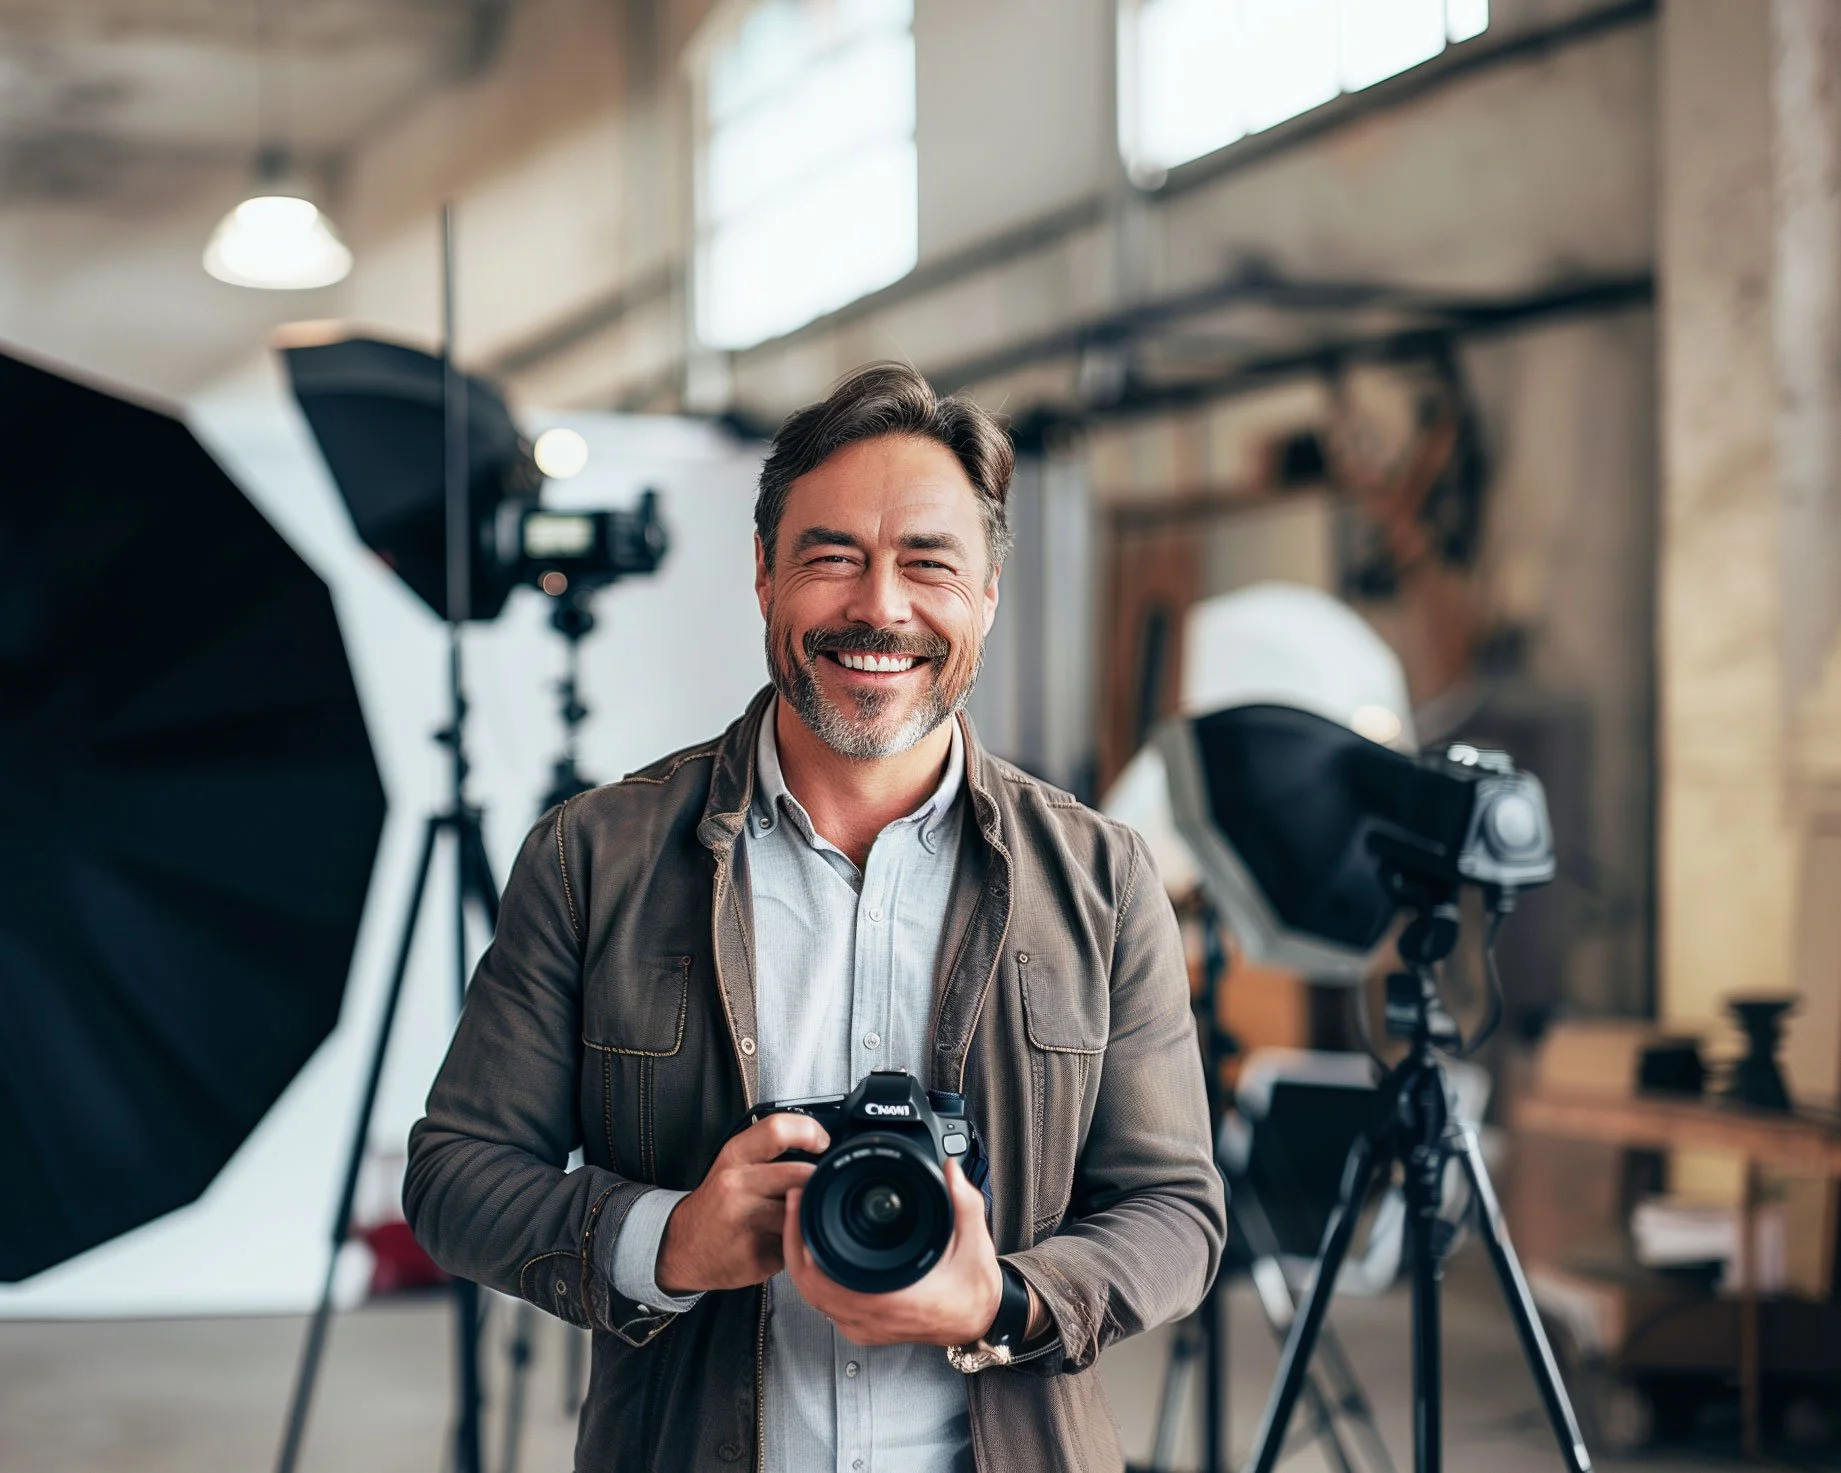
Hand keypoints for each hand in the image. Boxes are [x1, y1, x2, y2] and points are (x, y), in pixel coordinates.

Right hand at [656, 1112, 829, 1295]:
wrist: (682, 1247)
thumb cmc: (715, 1204)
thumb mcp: (733, 1166)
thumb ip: (769, 1155)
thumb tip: (818, 1153)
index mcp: (735, 1157)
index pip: (777, 1130)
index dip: (809, 1132)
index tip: (822, 1143)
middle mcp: (737, 1185)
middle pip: (801, 1174)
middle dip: (816, 1183)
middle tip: (815, 1189)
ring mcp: (746, 1222)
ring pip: (801, 1212)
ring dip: (805, 1216)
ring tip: (788, 1217)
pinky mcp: (756, 1254)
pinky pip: (794, 1244)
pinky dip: (794, 1243)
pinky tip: (775, 1240)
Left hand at [784, 1157, 1001, 1346]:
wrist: (979, 1319)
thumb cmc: (973, 1288)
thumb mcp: (973, 1239)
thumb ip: (962, 1201)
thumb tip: (948, 1169)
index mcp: (893, 1299)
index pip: (826, 1279)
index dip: (802, 1242)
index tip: (801, 1205)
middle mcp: (873, 1318)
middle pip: (809, 1286)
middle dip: (793, 1241)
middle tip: (795, 1202)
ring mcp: (865, 1326)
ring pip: (813, 1297)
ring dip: (801, 1258)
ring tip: (800, 1219)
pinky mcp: (863, 1327)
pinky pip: (825, 1304)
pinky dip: (814, 1275)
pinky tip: (815, 1249)